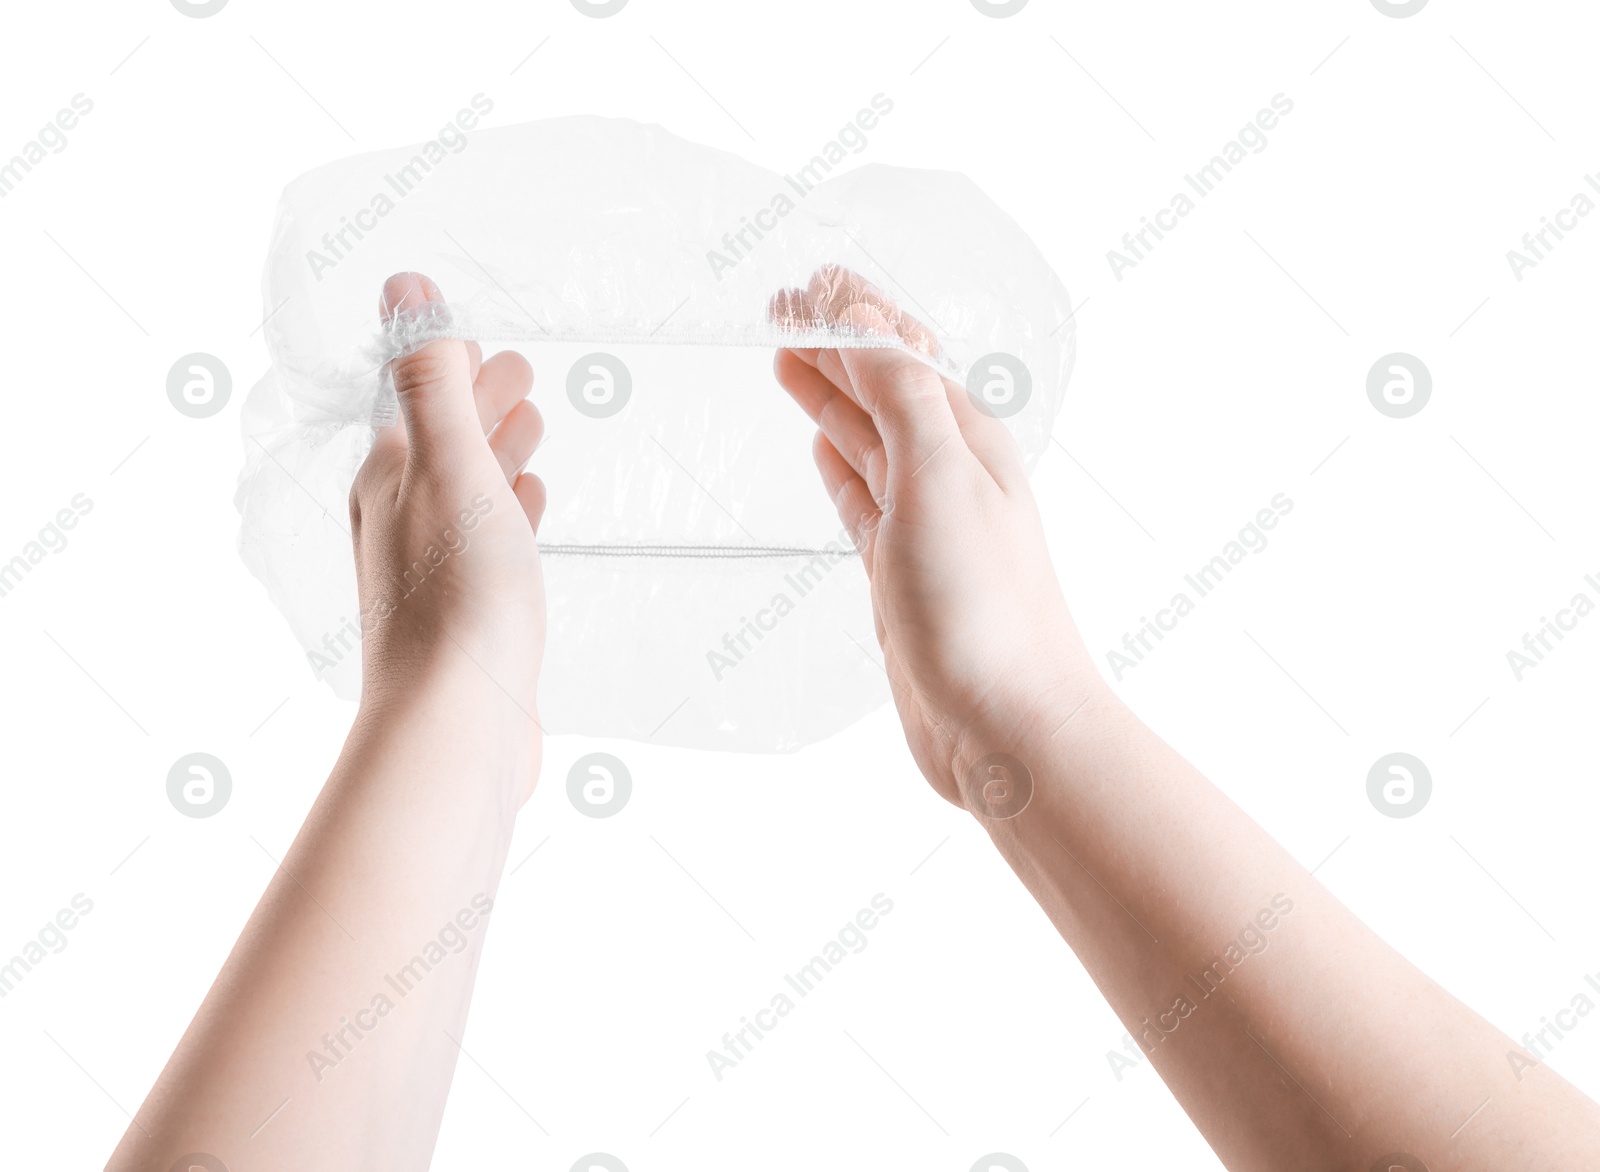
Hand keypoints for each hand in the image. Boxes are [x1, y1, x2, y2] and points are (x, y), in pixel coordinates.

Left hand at [348, 272, 546, 796]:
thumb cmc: (456, 598)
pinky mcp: (466, 613)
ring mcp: (432, 570)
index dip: (452, 365)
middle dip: (478, 403)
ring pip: (467, 491)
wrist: (455, 724)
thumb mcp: (450, 467)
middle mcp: (401, 520)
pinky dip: (508, 511)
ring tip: (530, 428)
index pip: (421, 399)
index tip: (486, 340)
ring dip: (496, 453)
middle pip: (442, 443)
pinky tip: (528, 510)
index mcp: (390, 478)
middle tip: (520, 373)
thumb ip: (431, 378)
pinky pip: (487, 541)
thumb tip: (405, 285)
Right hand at [772, 267, 1101, 807]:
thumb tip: (866, 316)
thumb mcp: (939, 477)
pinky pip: (863, 497)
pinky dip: (840, 463)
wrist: (1008, 726)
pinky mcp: (900, 573)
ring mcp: (924, 524)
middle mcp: (949, 471)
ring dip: (831, 395)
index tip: (803, 281)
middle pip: (883, 386)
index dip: (852, 311)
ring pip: (868, 438)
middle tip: (778, 307)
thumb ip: (902, 393)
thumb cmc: (983, 606)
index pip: (903, 349)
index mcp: (967, 437)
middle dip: (834, 343)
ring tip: (787, 360)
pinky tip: (823, 446)